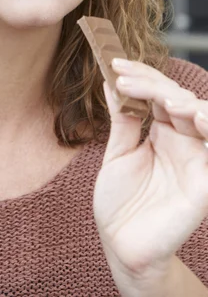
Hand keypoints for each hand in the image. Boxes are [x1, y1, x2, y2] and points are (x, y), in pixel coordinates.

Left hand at [94, 58, 207, 284]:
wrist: (121, 245)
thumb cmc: (120, 202)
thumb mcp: (118, 153)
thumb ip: (122, 119)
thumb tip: (110, 81)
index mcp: (163, 132)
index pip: (159, 93)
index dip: (141, 76)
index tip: (114, 63)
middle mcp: (182, 141)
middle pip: (178, 98)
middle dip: (152, 83)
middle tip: (124, 77)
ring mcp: (195, 160)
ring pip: (203, 116)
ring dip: (184, 101)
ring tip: (160, 97)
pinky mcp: (203, 183)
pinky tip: (194, 116)